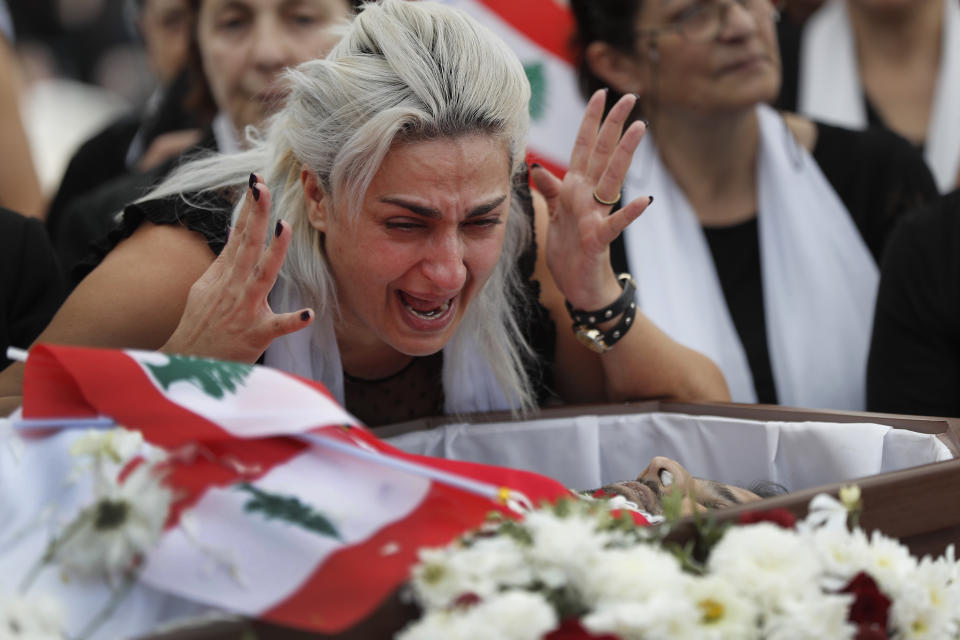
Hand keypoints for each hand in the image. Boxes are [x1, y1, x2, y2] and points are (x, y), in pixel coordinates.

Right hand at [161, 174, 312, 362]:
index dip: (248, 209)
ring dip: (274, 253)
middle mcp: (234, 288)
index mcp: (224, 276)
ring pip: (262, 277)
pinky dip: (293, 320)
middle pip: (248, 246)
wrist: (190, 365)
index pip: (239, 236)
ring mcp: (245, 310)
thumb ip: (222, 262)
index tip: (256, 182)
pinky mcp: (256, 335)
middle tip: (264, 188)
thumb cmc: (201, 327)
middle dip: (257, 216)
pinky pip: (277, 327)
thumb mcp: (203, 289)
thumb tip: (232, 231)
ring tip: (285, 228)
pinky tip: (309, 313)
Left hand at [531, 90, 652, 309]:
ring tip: (639, 129)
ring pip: (611, 180)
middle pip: (602, 155)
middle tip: (630, 97)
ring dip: (624, 155)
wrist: (579, 287)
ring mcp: (596, 217)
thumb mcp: (555, 215)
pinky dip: (629, 213)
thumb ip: (550, 190)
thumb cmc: (570, 251)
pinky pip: (615, 224)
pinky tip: (645, 200)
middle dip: (613, 125)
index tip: (600, 93)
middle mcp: (589, 198)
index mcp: (576, 190)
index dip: (590, 121)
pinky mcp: (598, 240)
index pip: (584, 148)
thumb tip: (536, 166)